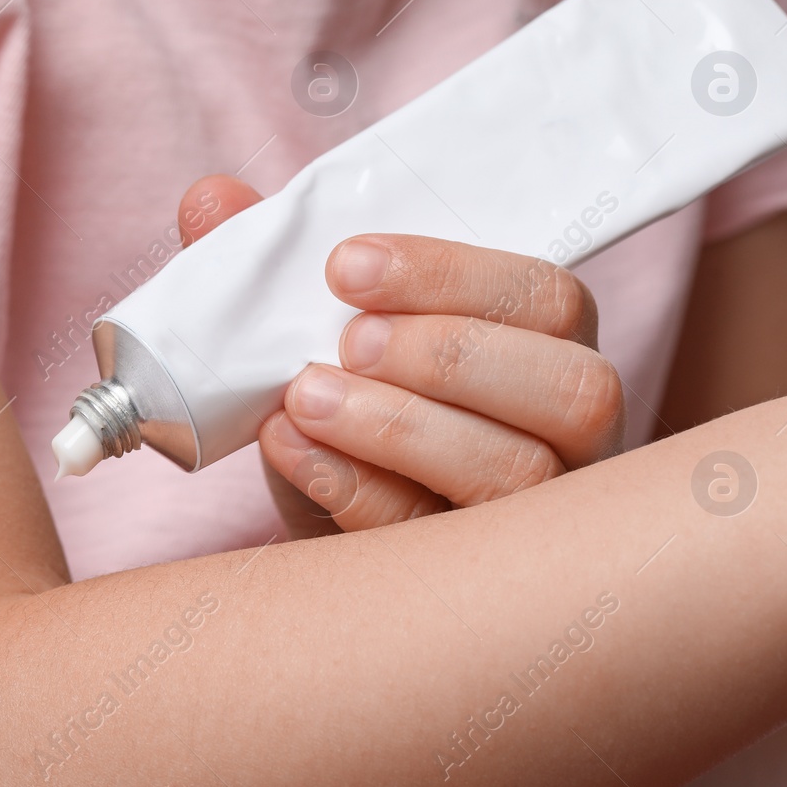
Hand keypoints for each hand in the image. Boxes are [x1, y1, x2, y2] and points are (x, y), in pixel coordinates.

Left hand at [177, 174, 625, 535]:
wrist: (318, 538)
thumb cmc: (339, 408)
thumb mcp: (304, 333)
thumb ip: (269, 262)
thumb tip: (212, 200)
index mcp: (545, 348)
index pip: (548, 297)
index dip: (453, 276)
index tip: (346, 266)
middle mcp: (568, 435)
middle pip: (574, 389)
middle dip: (449, 355)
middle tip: (345, 342)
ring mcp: (535, 521)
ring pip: (519, 474)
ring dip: (402, 426)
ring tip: (307, 398)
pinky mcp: (479, 585)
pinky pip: (440, 547)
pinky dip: (358, 490)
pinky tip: (292, 453)